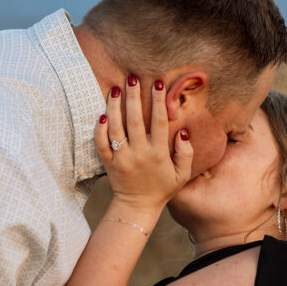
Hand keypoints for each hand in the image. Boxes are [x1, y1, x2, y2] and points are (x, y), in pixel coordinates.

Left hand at [96, 79, 193, 213]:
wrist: (137, 207)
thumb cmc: (162, 188)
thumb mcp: (181, 174)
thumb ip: (186, 153)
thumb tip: (183, 131)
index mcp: (159, 154)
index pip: (159, 122)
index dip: (158, 101)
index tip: (157, 83)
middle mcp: (139, 154)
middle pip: (135, 120)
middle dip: (134, 98)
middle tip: (132, 79)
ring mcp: (122, 158)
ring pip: (116, 128)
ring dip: (115, 107)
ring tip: (115, 89)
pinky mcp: (108, 163)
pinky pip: (101, 144)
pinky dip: (100, 129)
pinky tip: (102, 114)